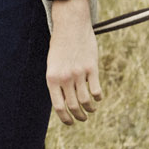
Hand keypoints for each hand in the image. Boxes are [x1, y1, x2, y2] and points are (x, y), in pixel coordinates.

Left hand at [46, 0, 103, 125]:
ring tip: (90, 110)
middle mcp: (64, 77)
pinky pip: (96, 89)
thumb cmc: (60, 46)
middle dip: (78, 116)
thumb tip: (64, 103)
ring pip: (86, 100)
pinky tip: (98, 98)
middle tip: (82, 118)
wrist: (70, 25)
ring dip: (89, 109)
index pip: (58, 106)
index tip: (70, 123)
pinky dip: (98, 97)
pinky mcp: (92, 67)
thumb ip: (57, 82)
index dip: (65, 118)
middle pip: (73, 106)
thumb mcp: (53, 64)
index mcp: (51, 78)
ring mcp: (79, 73)